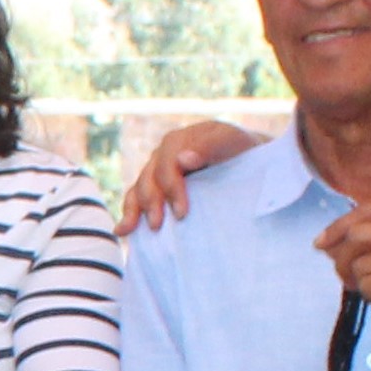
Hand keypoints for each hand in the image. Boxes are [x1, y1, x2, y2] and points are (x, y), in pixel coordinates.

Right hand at [117, 122, 269, 233]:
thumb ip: (212, 147)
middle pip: (149, 178)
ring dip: (136, 210)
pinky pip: (135, 199)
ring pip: (138, 189)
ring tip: (134, 230)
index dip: (171, 188)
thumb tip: (182, 159)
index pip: (167, 164)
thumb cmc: (244, 151)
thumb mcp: (235, 143)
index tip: (182, 213)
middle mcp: (164, 154)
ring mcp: (157, 171)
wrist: (247, 161)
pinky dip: (128, 214)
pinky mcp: (156, 188)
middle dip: (151, 202)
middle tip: (158, 226)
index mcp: (180, 140)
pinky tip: (122, 230)